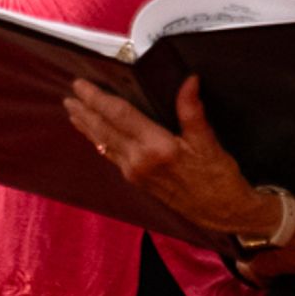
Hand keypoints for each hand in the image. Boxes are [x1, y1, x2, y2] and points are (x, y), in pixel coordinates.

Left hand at [70, 77, 294, 280]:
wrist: (224, 214)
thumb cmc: (219, 179)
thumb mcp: (208, 140)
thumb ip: (192, 110)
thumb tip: (189, 81)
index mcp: (155, 148)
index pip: (118, 115)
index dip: (97, 98)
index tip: (81, 85)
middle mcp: (139, 162)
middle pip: (104, 129)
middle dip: (85, 111)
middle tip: (70, 95)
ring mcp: (136, 174)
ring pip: (104, 144)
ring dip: (88, 126)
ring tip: (74, 112)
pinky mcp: (138, 182)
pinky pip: (113, 157)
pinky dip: (101, 142)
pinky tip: (96, 137)